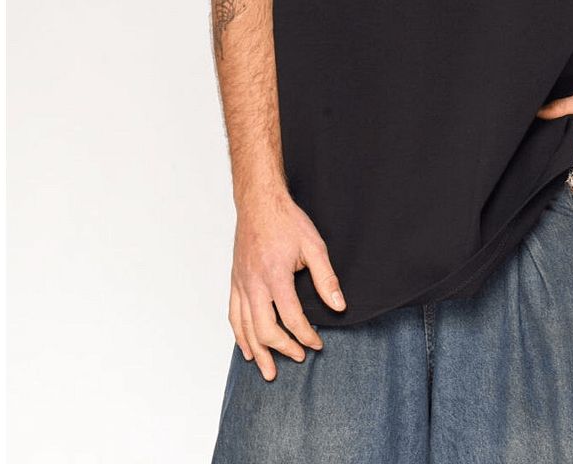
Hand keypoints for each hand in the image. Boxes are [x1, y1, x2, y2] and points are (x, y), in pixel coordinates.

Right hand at [230, 191, 345, 381]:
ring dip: (258, 352)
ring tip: (269, 370)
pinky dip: (240, 335)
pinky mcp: (235, 281)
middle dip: (282, 349)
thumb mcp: (314, 246)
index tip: (317, 344)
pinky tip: (247, 348)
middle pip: (264, 329)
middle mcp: (254, 283)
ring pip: (245, 327)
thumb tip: (339, 306)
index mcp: (275, 275)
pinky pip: (233, 315)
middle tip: (298, 358)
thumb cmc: (287, 221)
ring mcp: (241, 283)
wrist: (259, 203)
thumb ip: (326, 278)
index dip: (306, 336)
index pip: (291, 317)